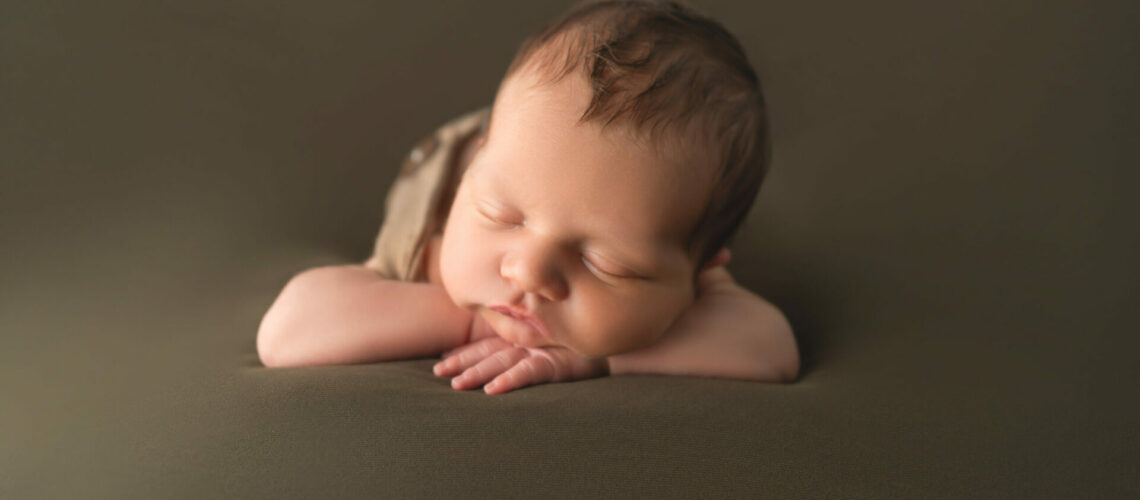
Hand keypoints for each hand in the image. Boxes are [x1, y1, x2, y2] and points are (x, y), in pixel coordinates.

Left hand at [433, 336, 608, 394]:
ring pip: (503, 361)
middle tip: (438, 372)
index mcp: (527, 335)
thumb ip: (535, 339)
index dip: (466, 350)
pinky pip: (529, 373)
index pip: (490, 343)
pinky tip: (494, 390)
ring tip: (458, 385)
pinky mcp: (558, 363)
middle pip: (489, 350)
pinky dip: (510, 381)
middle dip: (462, 361)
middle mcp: (531, 340)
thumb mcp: (557, 338)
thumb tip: (511, 352)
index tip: (443, 359)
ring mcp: (543, 350)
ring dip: (479, 373)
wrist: (621, 343)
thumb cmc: (589, 340)